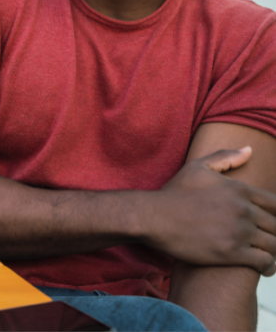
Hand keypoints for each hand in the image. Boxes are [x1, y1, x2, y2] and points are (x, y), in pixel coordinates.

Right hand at [144, 147, 275, 274]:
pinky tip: (264, 266)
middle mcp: (243, 209)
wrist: (153, 217)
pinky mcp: (231, 252)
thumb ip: (225, 157)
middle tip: (266, 239)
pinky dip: (269, 266)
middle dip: (274, 233)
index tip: (268, 223)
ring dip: (273, 250)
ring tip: (266, 254)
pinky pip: (264, 262)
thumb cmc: (173, 193)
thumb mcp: (196, 167)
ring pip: (274, 244)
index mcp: (239, 189)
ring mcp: (238, 231)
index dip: (275, 215)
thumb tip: (249, 150)